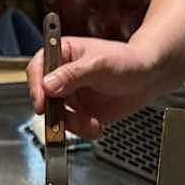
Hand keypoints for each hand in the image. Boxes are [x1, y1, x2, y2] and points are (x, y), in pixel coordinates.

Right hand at [26, 37, 159, 137]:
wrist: (148, 78)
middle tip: (63, 121)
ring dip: (71, 124)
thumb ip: (72, 75)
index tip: (42, 102)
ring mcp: (70, 95)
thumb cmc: (127, 61)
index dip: (36, 86)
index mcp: (62, 54)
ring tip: (90, 123)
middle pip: (43, 97)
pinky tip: (96, 126)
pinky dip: (82, 130)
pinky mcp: (80, 112)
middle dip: (55, 112)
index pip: (38, 69)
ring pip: (56, 116)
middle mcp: (62, 76)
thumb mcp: (99, 65)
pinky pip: (71, 126)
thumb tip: (48, 85)